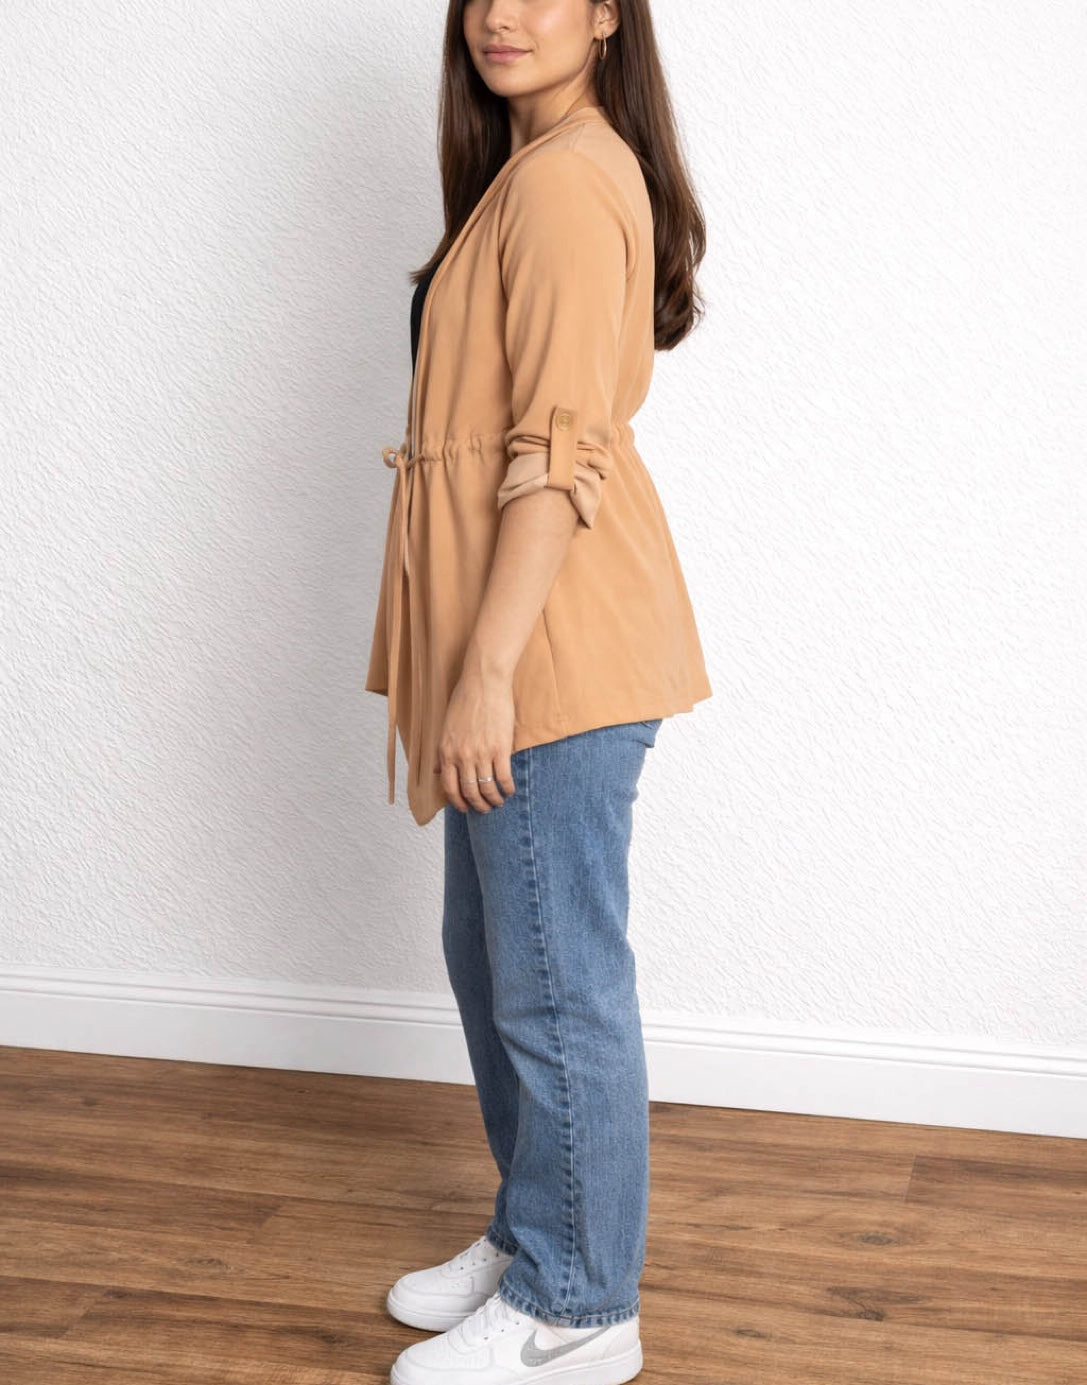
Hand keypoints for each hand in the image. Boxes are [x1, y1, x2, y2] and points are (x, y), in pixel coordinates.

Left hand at [433, 668, 516, 812]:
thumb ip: (442, 752)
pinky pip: (503, 777)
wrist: (484, 682)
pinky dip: (507, 788)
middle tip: (485, 809)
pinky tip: (510, 790)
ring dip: (493, 800)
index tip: (465, 808)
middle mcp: (462, 756)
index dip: (458, 802)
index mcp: (447, 751)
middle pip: (469, 792)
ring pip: (487, 788)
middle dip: (478, 805)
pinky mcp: (500, 748)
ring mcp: (481, 753)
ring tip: (499, 802)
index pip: (449, 788)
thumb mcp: (446, 727)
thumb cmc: (465, 700)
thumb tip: (437, 771)